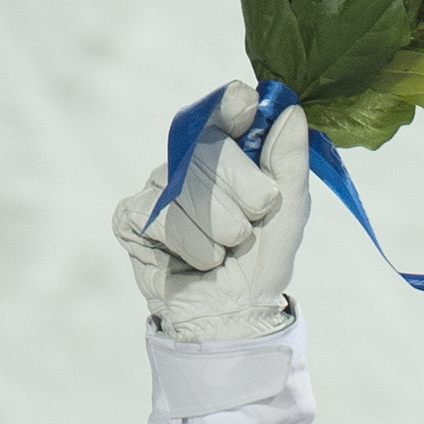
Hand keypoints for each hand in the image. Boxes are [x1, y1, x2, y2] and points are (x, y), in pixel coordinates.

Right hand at [112, 85, 310, 338]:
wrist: (235, 317)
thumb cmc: (259, 263)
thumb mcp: (287, 214)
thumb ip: (290, 164)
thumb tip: (290, 111)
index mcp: (223, 152)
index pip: (221, 111)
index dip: (230, 106)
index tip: (246, 106)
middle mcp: (185, 162)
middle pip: (207, 147)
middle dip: (243, 193)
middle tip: (248, 227)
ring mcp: (156, 187)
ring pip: (187, 186)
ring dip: (221, 231)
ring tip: (224, 251)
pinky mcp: (132, 217)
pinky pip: (164, 217)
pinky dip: (195, 248)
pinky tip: (198, 262)